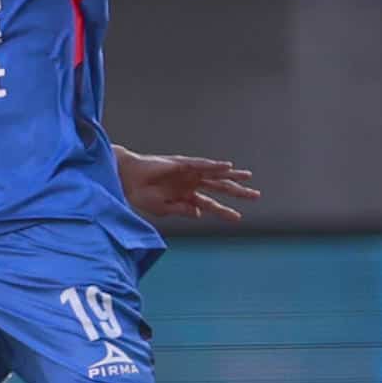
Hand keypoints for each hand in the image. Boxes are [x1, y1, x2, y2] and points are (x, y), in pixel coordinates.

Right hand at [120, 153, 259, 221]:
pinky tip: (227, 166)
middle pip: (218, 187)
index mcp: (185, 196)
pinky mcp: (181, 164)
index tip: (238, 218)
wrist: (126, 180)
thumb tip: (200, 214)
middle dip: (237, 192)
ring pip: (215, 175)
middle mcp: (190, 183)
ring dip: (232, 175)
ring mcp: (187, 173)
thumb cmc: (140, 194)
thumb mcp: (162, 209)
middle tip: (255, 196)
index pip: (209, 204)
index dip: (223, 211)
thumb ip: (182, 210)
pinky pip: (202, 165)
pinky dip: (215, 166)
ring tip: (249, 177)